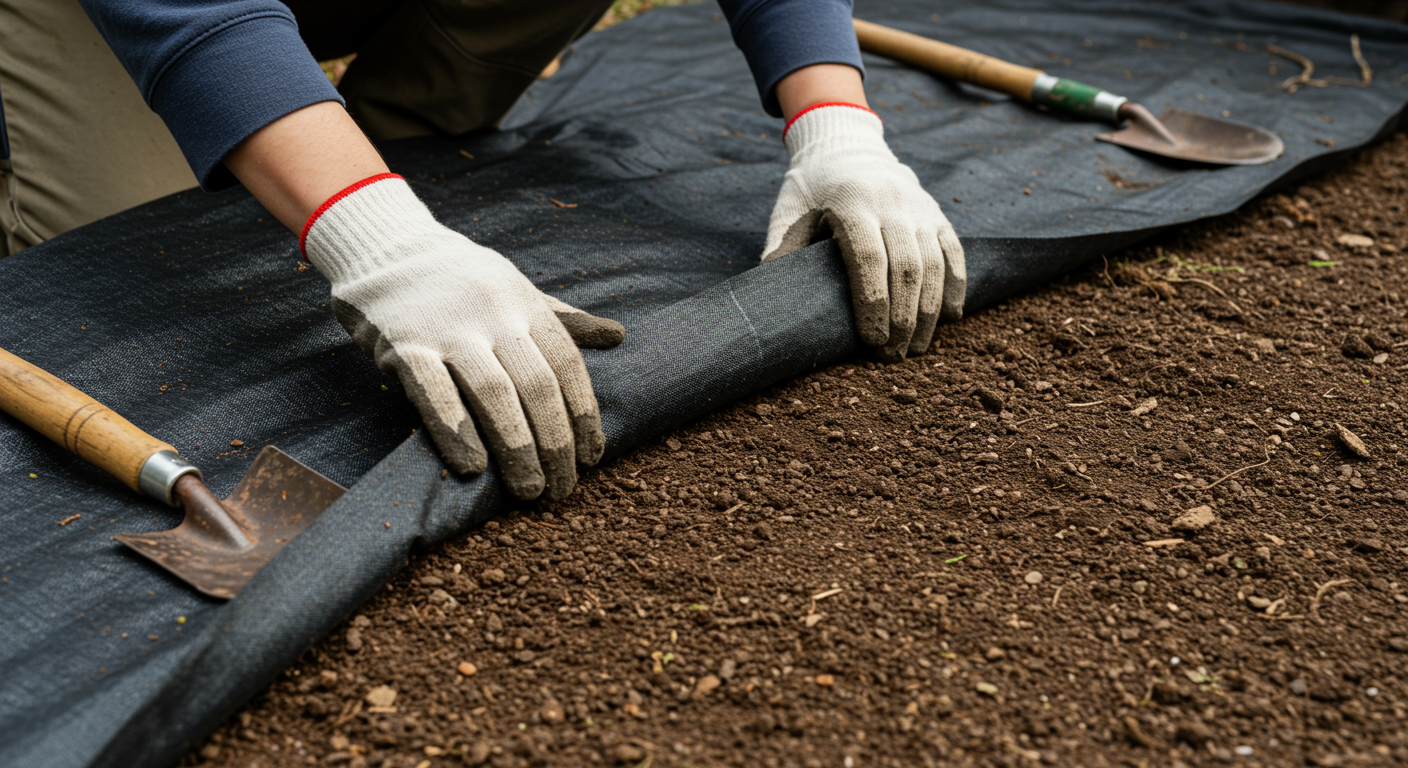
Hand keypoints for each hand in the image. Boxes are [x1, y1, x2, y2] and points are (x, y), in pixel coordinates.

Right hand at [303, 174, 621, 499]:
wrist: (385, 246)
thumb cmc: (462, 281)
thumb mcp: (516, 290)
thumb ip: (564, 320)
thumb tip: (618, 336)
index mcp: (525, 303)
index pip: (567, 364)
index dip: (583, 414)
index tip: (592, 457)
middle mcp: (493, 314)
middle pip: (537, 386)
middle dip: (555, 443)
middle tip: (562, 488)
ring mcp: (448, 329)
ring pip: (493, 394)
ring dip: (517, 449)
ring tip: (530, 489)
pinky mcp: (403, 344)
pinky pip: (435, 394)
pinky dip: (456, 432)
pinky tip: (473, 468)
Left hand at [762, 104, 964, 359]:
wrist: (847, 146)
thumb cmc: (810, 191)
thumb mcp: (789, 214)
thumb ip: (784, 252)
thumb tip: (774, 301)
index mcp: (851, 204)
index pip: (868, 259)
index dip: (873, 303)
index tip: (871, 341)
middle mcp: (891, 203)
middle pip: (906, 267)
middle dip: (902, 318)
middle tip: (893, 357)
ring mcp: (919, 207)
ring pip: (933, 264)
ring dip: (928, 311)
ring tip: (915, 348)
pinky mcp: (936, 212)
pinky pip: (953, 251)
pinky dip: (954, 285)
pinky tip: (949, 317)